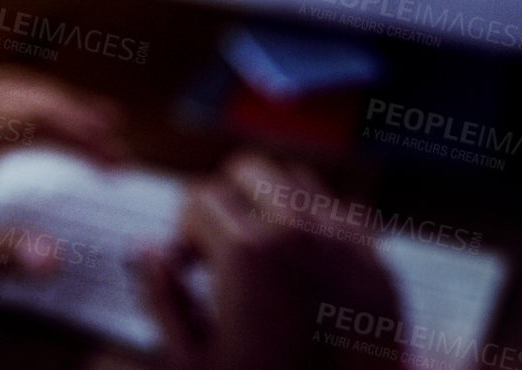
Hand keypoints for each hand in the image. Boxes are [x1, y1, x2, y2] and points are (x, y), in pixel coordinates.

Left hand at [0, 65, 126, 301]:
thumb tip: (50, 255)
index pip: (35, 118)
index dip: (82, 134)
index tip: (113, 156)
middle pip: (27, 90)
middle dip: (76, 111)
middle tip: (114, 136)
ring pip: (4, 83)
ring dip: (50, 100)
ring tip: (88, 119)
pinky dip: (18, 100)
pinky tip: (29, 118)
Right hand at [140, 154, 402, 369]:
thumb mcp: (194, 358)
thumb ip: (162, 297)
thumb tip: (145, 248)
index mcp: (245, 253)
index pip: (199, 196)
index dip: (183, 229)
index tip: (188, 263)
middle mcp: (297, 233)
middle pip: (248, 169)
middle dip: (224, 197)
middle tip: (219, 243)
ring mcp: (343, 241)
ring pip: (296, 179)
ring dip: (270, 202)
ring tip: (262, 248)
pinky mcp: (376, 259)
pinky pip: (341, 208)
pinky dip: (315, 221)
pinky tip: (304, 262)